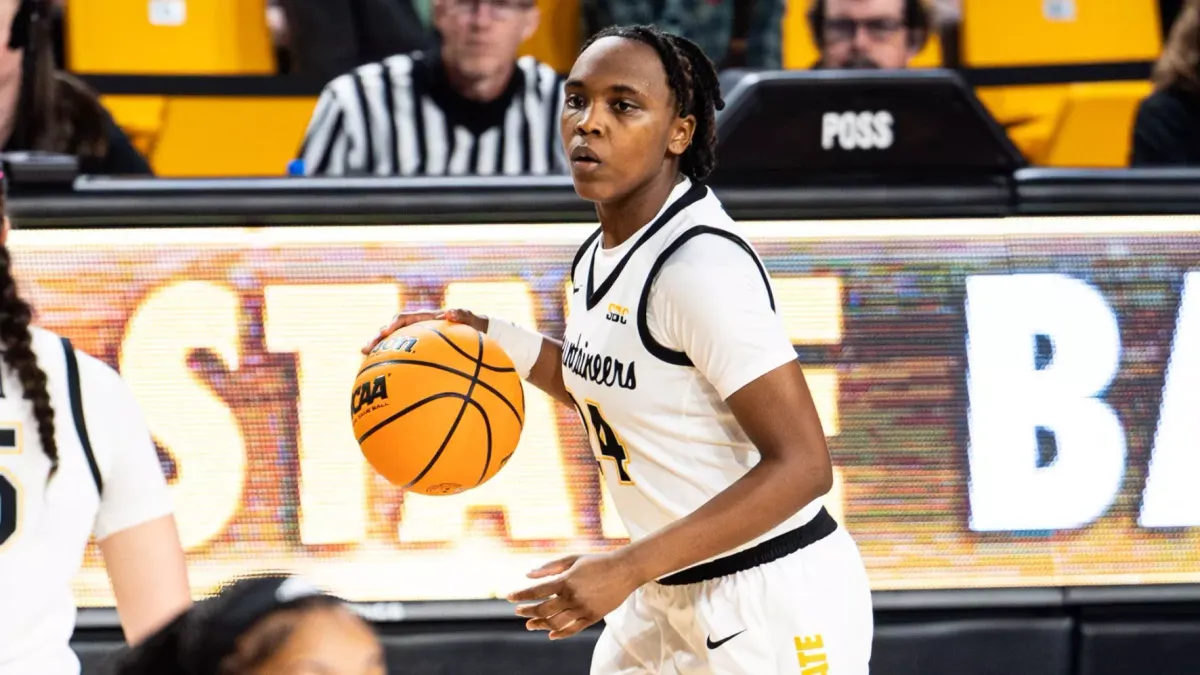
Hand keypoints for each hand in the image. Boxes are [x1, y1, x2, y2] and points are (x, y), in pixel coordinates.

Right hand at [362, 308, 486, 354]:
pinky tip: (386, 380)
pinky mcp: (418, 352)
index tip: (385, 333)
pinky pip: (402, 357)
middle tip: (364, 349)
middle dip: (376, 339)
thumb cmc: (473, 325)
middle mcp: (416, 328)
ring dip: (378, 352)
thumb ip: (462, 314)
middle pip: (391, 331)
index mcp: (424, 318)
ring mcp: (416, 341)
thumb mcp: (471, 318)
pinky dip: (393, 365)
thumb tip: (449, 313)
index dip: (392, 324)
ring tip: (364, 363)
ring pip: (392, 344)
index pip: (403, 318)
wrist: (478, 332)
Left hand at [508, 553, 640, 639]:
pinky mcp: (593, 617)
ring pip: (556, 622)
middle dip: (527, 611)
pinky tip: (550, 634)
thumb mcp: (572, 559)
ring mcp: (583, 609)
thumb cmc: (596, 561)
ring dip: (540, 625)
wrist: (624, 570)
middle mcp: (573, 597)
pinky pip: (573, 629)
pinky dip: (560, 634)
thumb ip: (549, 567)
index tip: (509, 597)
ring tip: (530, 625)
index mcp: (566, 580)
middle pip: (543, 609)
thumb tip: (527, 575)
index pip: (537, 591)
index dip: (521, 595)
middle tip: (518, 612)